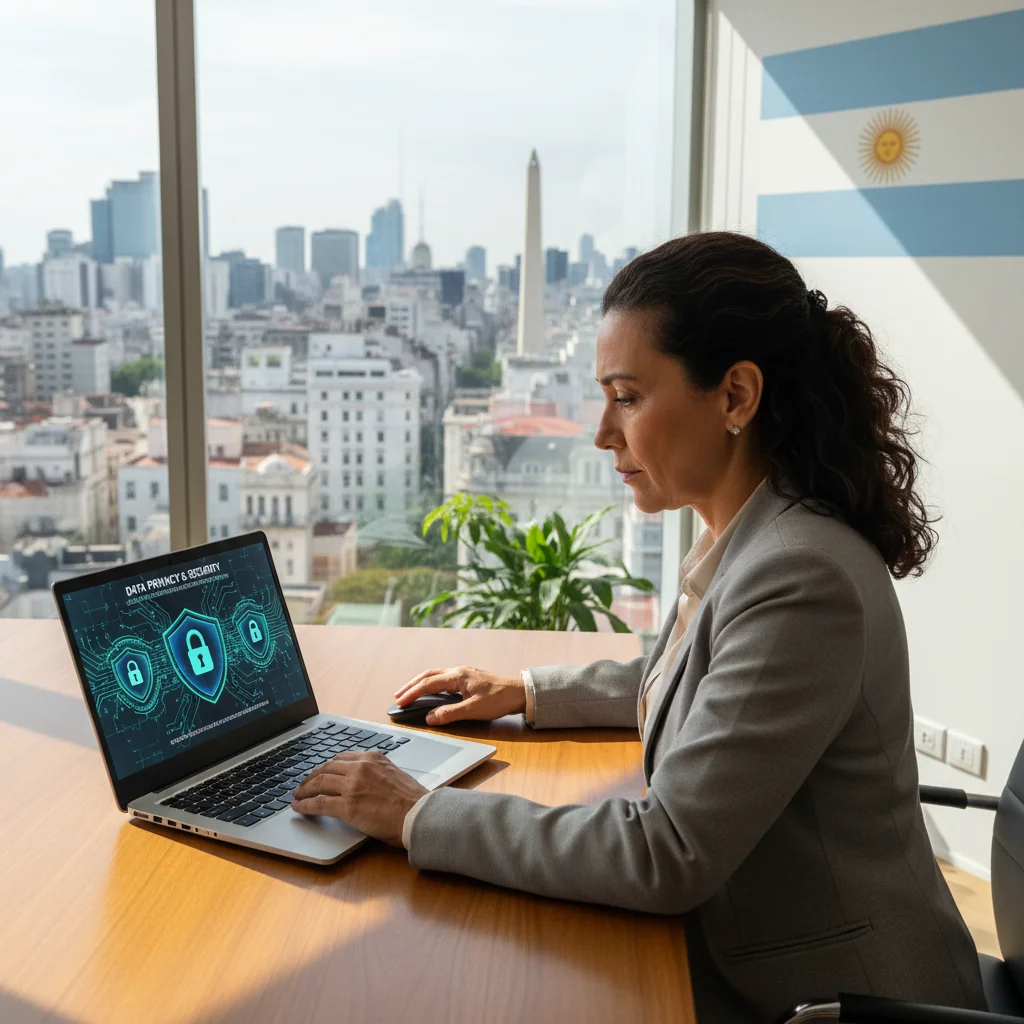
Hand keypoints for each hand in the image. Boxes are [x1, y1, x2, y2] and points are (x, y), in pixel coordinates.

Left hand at [291, 752, 426, 846]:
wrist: (418, 814)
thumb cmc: (412, 800)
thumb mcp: (394, 774)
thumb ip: (377, 772)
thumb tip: (366, 781)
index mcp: (372, 758)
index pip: (341, 758)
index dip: (326, 767)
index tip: (320, 773)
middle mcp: (360, 767)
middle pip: (326, 768)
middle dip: (311, 777)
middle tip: (303, 785)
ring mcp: (351, 786)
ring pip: (319, 783)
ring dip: (304, 790)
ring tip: (297, 796)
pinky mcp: (346, 806)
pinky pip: (318, 804)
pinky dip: (305, 806)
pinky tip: (298, 808)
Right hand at [393, 665, 525, 725]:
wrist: (520, 692)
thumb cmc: (499, 700)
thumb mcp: (473, 710)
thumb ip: (450, 714)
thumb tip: (429, 717)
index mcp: (458, 676)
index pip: (428, 684)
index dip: (412, 693)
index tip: (399, 702)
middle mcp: (458, 671)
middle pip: (428, 675)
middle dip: (411, 685)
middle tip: (397, 696)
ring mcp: (464, 673)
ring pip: (435, 675)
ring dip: (420, 683)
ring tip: (408, 693)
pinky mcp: (468, 678)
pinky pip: (443, 678)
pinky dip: (431, 684)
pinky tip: (430, 692)